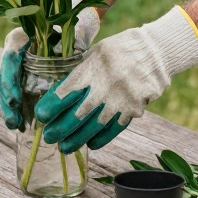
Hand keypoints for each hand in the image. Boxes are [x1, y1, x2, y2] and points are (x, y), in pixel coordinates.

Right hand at [0, 7, 99, 130]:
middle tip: (13, 120)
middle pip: (4, 75)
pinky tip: (19, 124)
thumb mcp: (70, 33)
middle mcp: (13, 50)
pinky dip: (15, 108)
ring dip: (8, 108)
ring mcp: (14, 64)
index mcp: (21, 37)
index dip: (10, 80)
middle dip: (6, 100)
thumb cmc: (69, 29)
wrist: (68, 28)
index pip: (10, 56)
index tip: (16, 100)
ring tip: (14, 125)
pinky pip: (12, 92)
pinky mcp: (19, 76)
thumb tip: (78, 55)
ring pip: (4, 87)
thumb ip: (71, 42)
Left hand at [34, 7, 197, 153]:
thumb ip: (80, 70)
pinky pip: (114, 129)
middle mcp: (106, 84)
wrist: (155, 51)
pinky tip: (90, 144)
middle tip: (49, 137)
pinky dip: (101, 138)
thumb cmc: (120, 50)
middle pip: (78, 113)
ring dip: (77, 138)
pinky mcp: (134, 109)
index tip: (41, 115)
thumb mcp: (96, 52)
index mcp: (93, 66)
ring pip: (94, 125)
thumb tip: (59, 91)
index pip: (67, 90)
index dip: (52, 105)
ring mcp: (121, 99)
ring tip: (65, 147)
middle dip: (60, 128)